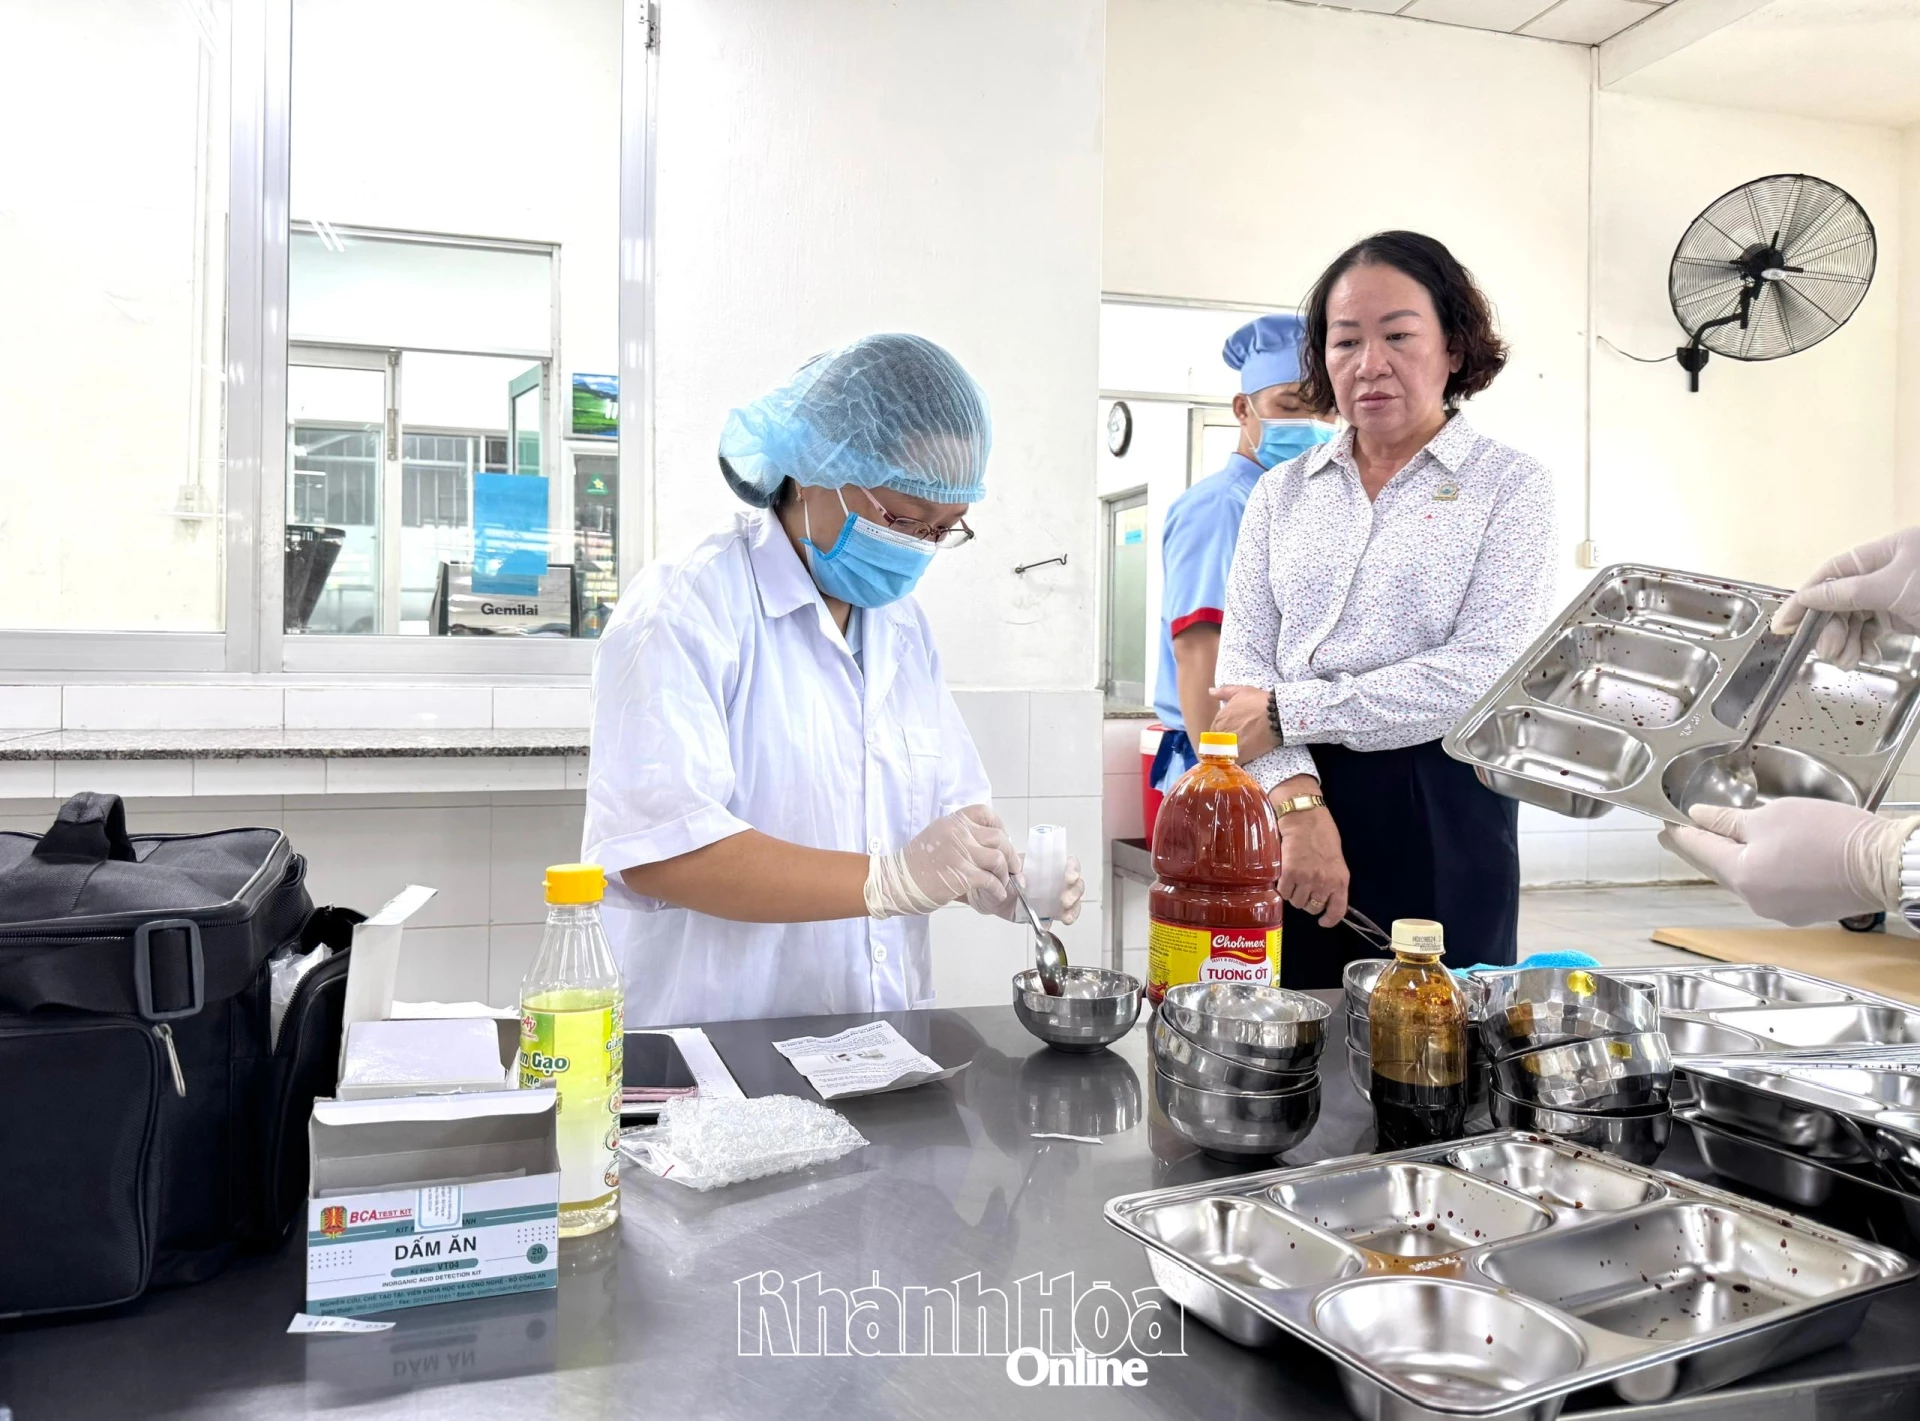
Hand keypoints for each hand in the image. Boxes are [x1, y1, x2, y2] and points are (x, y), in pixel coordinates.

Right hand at [864, 805, 1014, 918]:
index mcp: (952, 822)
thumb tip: (986, 848)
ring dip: (1005, 874)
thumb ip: (959, 837)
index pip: (985, 813)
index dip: (1000, 827)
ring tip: (1002, 883)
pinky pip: (991, 880)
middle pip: (999, 838)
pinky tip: (996, 894)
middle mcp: (958, 833)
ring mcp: (961, 854)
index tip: (1002, 842)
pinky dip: (998, 889)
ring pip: (999, 858)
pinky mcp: (962, 875)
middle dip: (1010, 855)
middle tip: (1013, 868)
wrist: (895, 882)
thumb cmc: (914, 865)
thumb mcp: (936, 837)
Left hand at [984, 853, 1086, 925]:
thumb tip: (1025, 885)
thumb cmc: (1001, 877)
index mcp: (1048, 866)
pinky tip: (1049, 925)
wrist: (990, 895)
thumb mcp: (1007, 870)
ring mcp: (1054, 898)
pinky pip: (1060, 918)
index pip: (1069, 863)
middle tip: (1065, 900)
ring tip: (1066, 917)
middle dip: (1074, 893)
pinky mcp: (1048, 914)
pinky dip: (1058, 922)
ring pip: (1074, 902)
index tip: (1069, 877)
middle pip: (1076, 884)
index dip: (1073, 869)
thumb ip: (1016, 874)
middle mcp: (1055, 881)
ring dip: (1073, 909)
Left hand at [1208, 685, 1277, 759]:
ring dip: (1226, 756)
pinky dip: (1234, 764)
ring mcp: (1229, 745)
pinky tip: (1240, 763)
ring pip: (1222, 755)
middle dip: (1222, 747)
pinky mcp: (1240, 755)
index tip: (1227, 737)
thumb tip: (1210, 691)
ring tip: (1235, 757)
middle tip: (1233, 748)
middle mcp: (1221, 733)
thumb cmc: (1259, 701)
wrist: (1276, 715)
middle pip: (1217, 744)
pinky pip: (1232, 763)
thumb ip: (1223, 692)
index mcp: (1219, 719)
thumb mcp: (1241, 691)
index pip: (1213, 732)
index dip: (1220, 735)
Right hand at [1275, 789, 1347, 927]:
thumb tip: (1325, 895)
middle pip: (1312, 908)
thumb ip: (1332, 878)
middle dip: (1307, 901)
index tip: (1323, 922)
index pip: (1338, 910)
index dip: (1329, 919)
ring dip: (1293, 894)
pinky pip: (1283, 892)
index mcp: (1340, 879)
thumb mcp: (1336, 859)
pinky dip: (1282, 887)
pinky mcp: (1289, 873)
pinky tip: (1284, 875)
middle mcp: (1325, 883)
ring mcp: (1306, 879)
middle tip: (1303, 888)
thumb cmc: (1322, 833)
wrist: (1304, 817)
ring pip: (1296, 902)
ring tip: (1293, 879)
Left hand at [1657, 799, 1915, 925]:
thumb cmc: (1831, 837)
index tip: (1665, 827)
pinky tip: (1762, 856)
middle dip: (1701, 848)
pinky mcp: (1804, 909)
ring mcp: (1780, 909)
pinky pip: (1770, 886)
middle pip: (1719, 868)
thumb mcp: (1771, 816)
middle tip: (1681, 834)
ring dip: (1732, 858)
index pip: (1699, 851)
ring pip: (1745, 879)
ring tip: (1720, 840)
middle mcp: (1755, 900)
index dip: (1680, 834)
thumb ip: (1728, 820)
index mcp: (1741, 876)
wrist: (1885, 864)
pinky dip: (1761, 868)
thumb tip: (1700, 817)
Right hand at [1773, 527, 1919, 666]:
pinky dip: (1864, 646)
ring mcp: (1894, 596)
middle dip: (1830, 629)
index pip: (1832, 573)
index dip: (1805, 598)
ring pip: (1854, 619)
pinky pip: (1872, 631)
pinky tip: (1866, 656)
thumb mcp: (1893, 588)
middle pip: (1840, 600)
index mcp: (1884, 552)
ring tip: (1847, 660)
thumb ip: (1849, 592)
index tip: (1783, 624)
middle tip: (1827, 650)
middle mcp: (1886, 572)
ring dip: (1846, 643)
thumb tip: (1808, 597)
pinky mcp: (1902, 617)